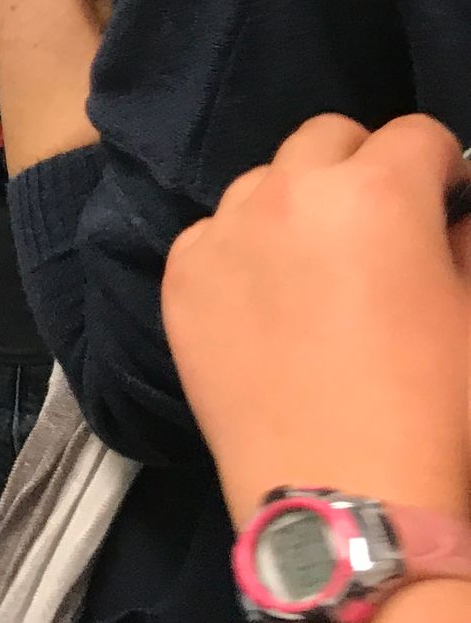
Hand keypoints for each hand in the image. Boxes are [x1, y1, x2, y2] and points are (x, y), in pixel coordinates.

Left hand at [163, 114, 470, 517]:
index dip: (440, 165)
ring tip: (318, 266)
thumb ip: (465, 241)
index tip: (445, 198)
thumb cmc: (433, 404)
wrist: (341, 489)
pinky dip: (242, 251)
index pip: (415, 134)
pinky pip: (213, 234)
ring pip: (262, 182)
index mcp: (376, 192)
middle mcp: (287, 192)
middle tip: (380, 223)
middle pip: (327, 138)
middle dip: (362, 165)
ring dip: (295, 203)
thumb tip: (450, 213)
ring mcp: (223, 231)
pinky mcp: (180, 275)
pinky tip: (267, 303)